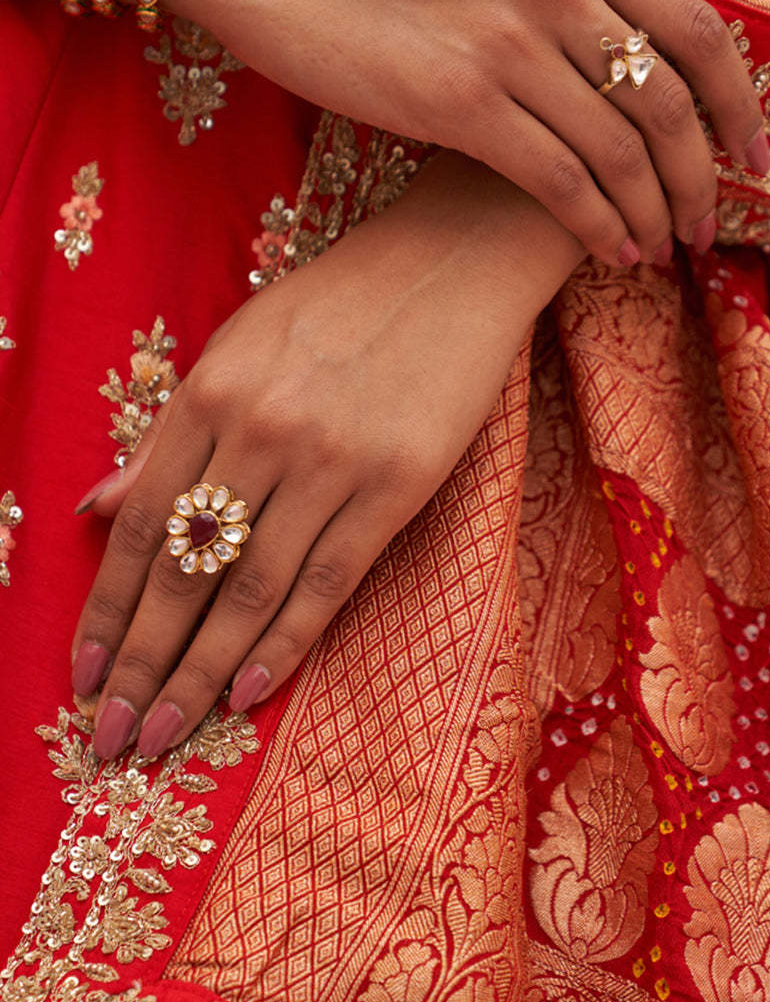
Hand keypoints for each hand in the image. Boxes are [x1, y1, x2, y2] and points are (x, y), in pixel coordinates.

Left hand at [70, 156, 582, 758]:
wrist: (454, 264)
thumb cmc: (340, 304)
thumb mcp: (237, 345)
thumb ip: (169, 433)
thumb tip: (96, 506)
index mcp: (209, 392)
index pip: (140, 526)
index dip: (107, 610)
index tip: (83, 676)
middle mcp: (259, 429)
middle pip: (185, 570)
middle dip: (142, 663)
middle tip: (112, 737)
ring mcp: (331, 460)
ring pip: (249, 590)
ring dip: (200, 673)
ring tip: (165, 736)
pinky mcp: (397, 484)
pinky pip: (327, 580)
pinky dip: (283, 643)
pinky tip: (246, 692)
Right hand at [169, 0, 767, 263]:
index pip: (698, 30)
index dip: (740, 104)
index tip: (754, 156)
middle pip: (671, 102)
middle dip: (703, 179)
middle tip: (711, 227)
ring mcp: (509, 43)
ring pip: (621, 152)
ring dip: (655, 215)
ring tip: (665, 251)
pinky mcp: (460, 101)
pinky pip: (562, 182)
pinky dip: (600, 227)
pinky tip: (614, 254)